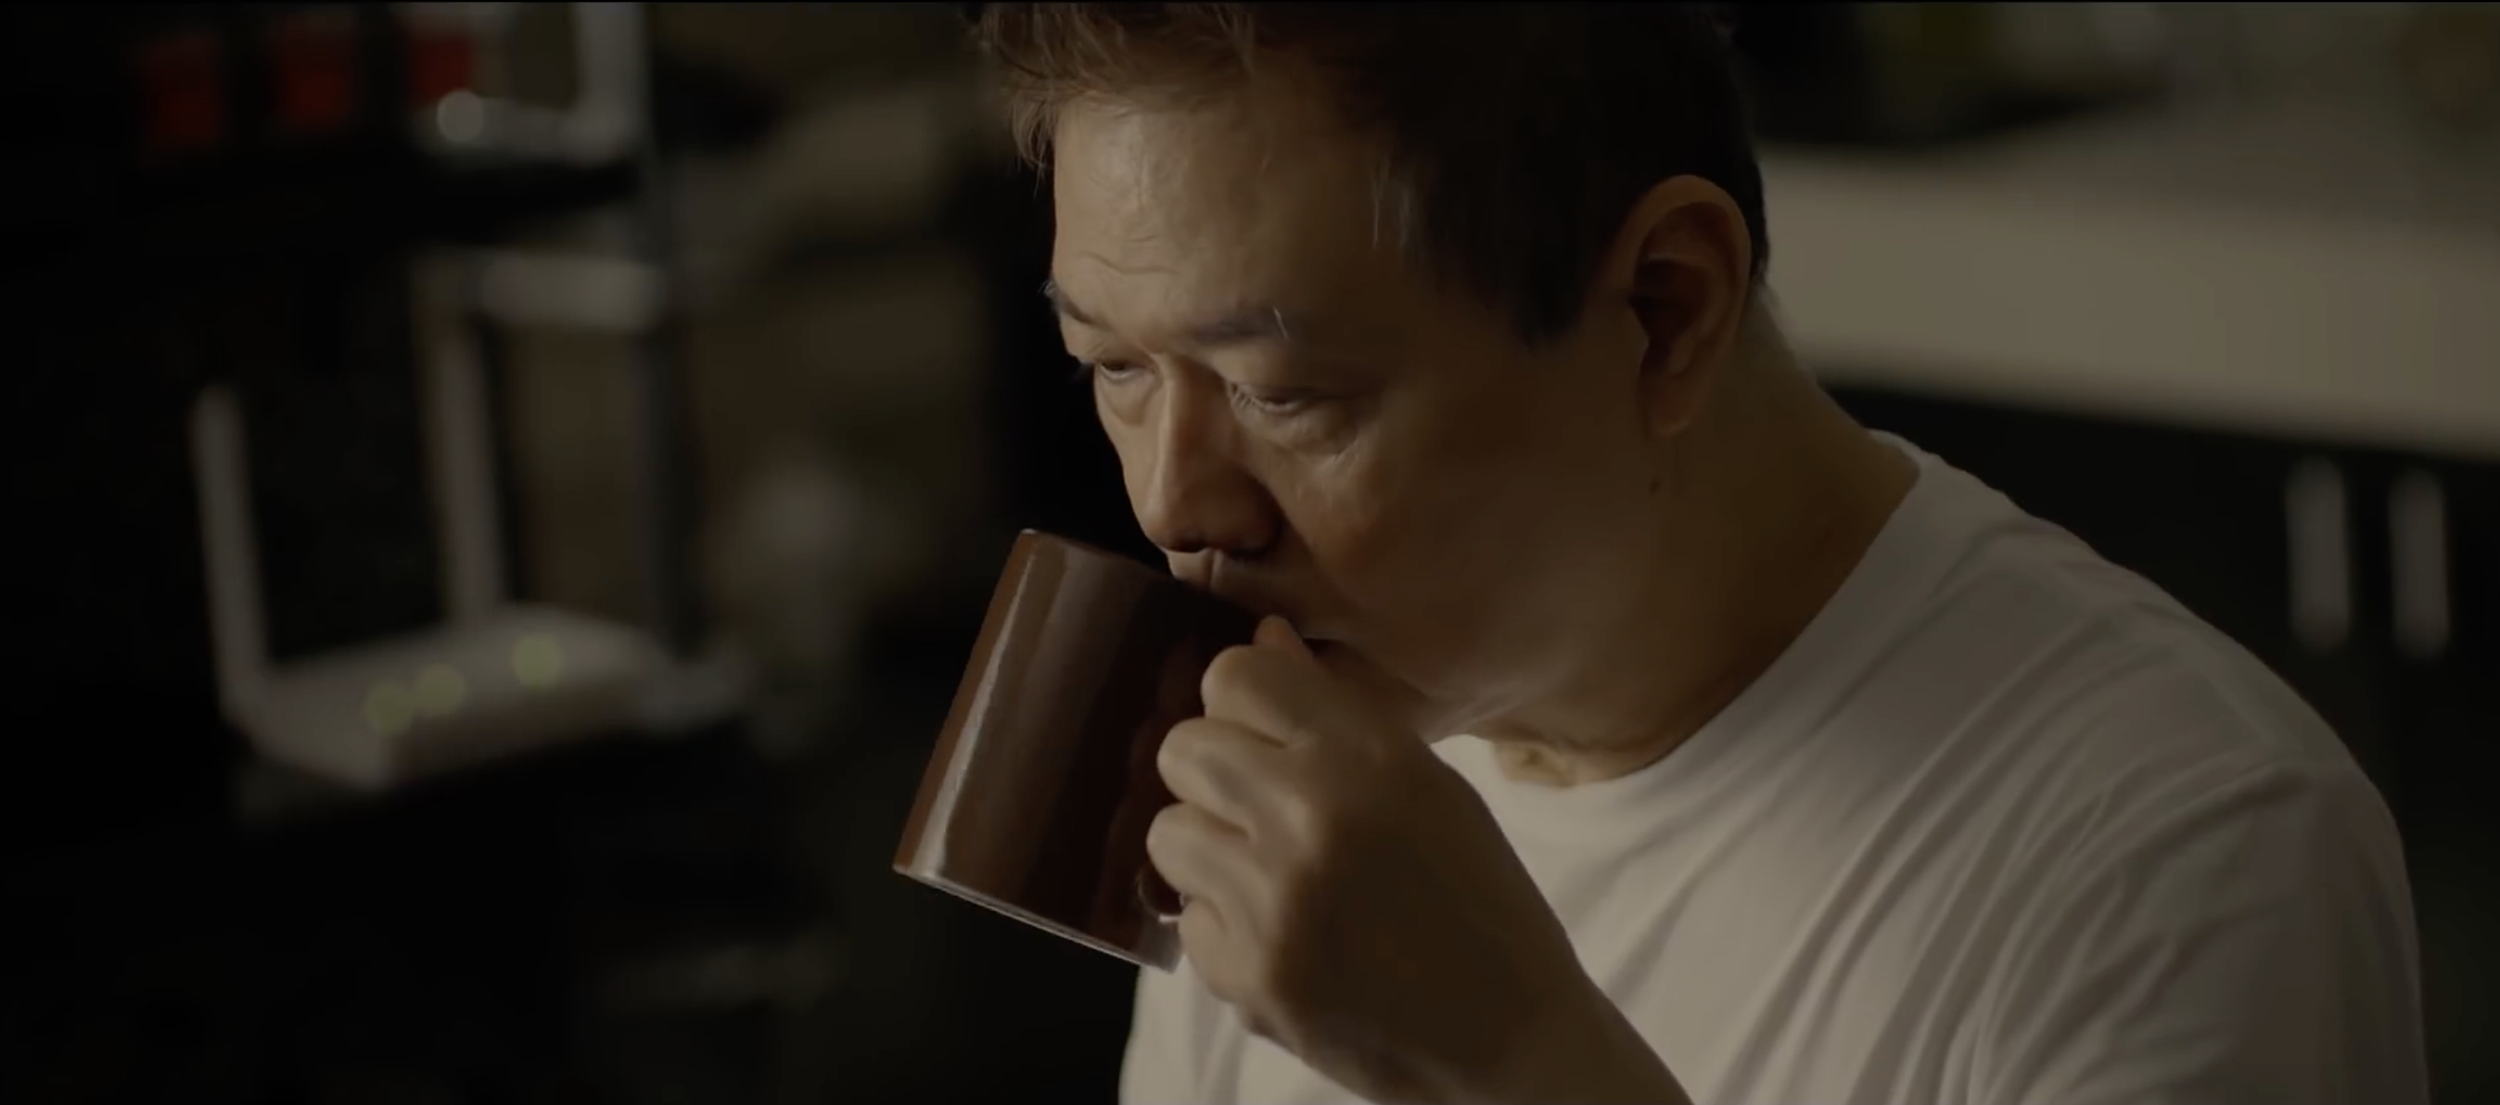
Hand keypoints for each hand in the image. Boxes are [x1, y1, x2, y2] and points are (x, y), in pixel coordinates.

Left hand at [1147, 617, 1689, 1104]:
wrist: (1511, 1037)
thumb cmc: (1479, 904)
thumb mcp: (1430, 788)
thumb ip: (1336, 717)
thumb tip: (1262, 637)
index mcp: (1369, 757)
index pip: (1234, 676)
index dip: (1243, 705)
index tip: (1266, 737)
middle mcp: (1312, 817)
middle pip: (1183, 748)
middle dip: (1215, 775)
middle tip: (1263, 813)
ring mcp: (1272, 901)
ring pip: (1168, 833)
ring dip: (1210, 852)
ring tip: (1275, 879)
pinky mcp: (1248, 975)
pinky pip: (1188, 920)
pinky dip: (1226, 929)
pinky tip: (1290, 940)